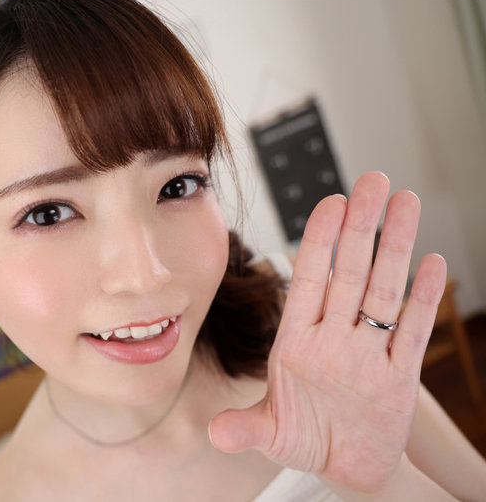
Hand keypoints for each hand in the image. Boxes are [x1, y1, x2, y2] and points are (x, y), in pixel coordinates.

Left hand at [208, 172, 447, 492]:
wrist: (345, 468)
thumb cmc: (304, 440)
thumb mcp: (270, 435)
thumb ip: (244, 429)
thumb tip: (214, 433)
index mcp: (297, 342)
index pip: (309, 281)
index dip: (319, 243)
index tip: (330, 203)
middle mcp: (334, 338)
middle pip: (351, 274)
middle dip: (362, 228)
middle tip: (373, 180)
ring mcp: (368, 353)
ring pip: (385, 292)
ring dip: (397, 248)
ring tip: (407, 202)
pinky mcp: (399, 377)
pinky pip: (414, 333)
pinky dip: (426, 301)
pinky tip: (434, 264)